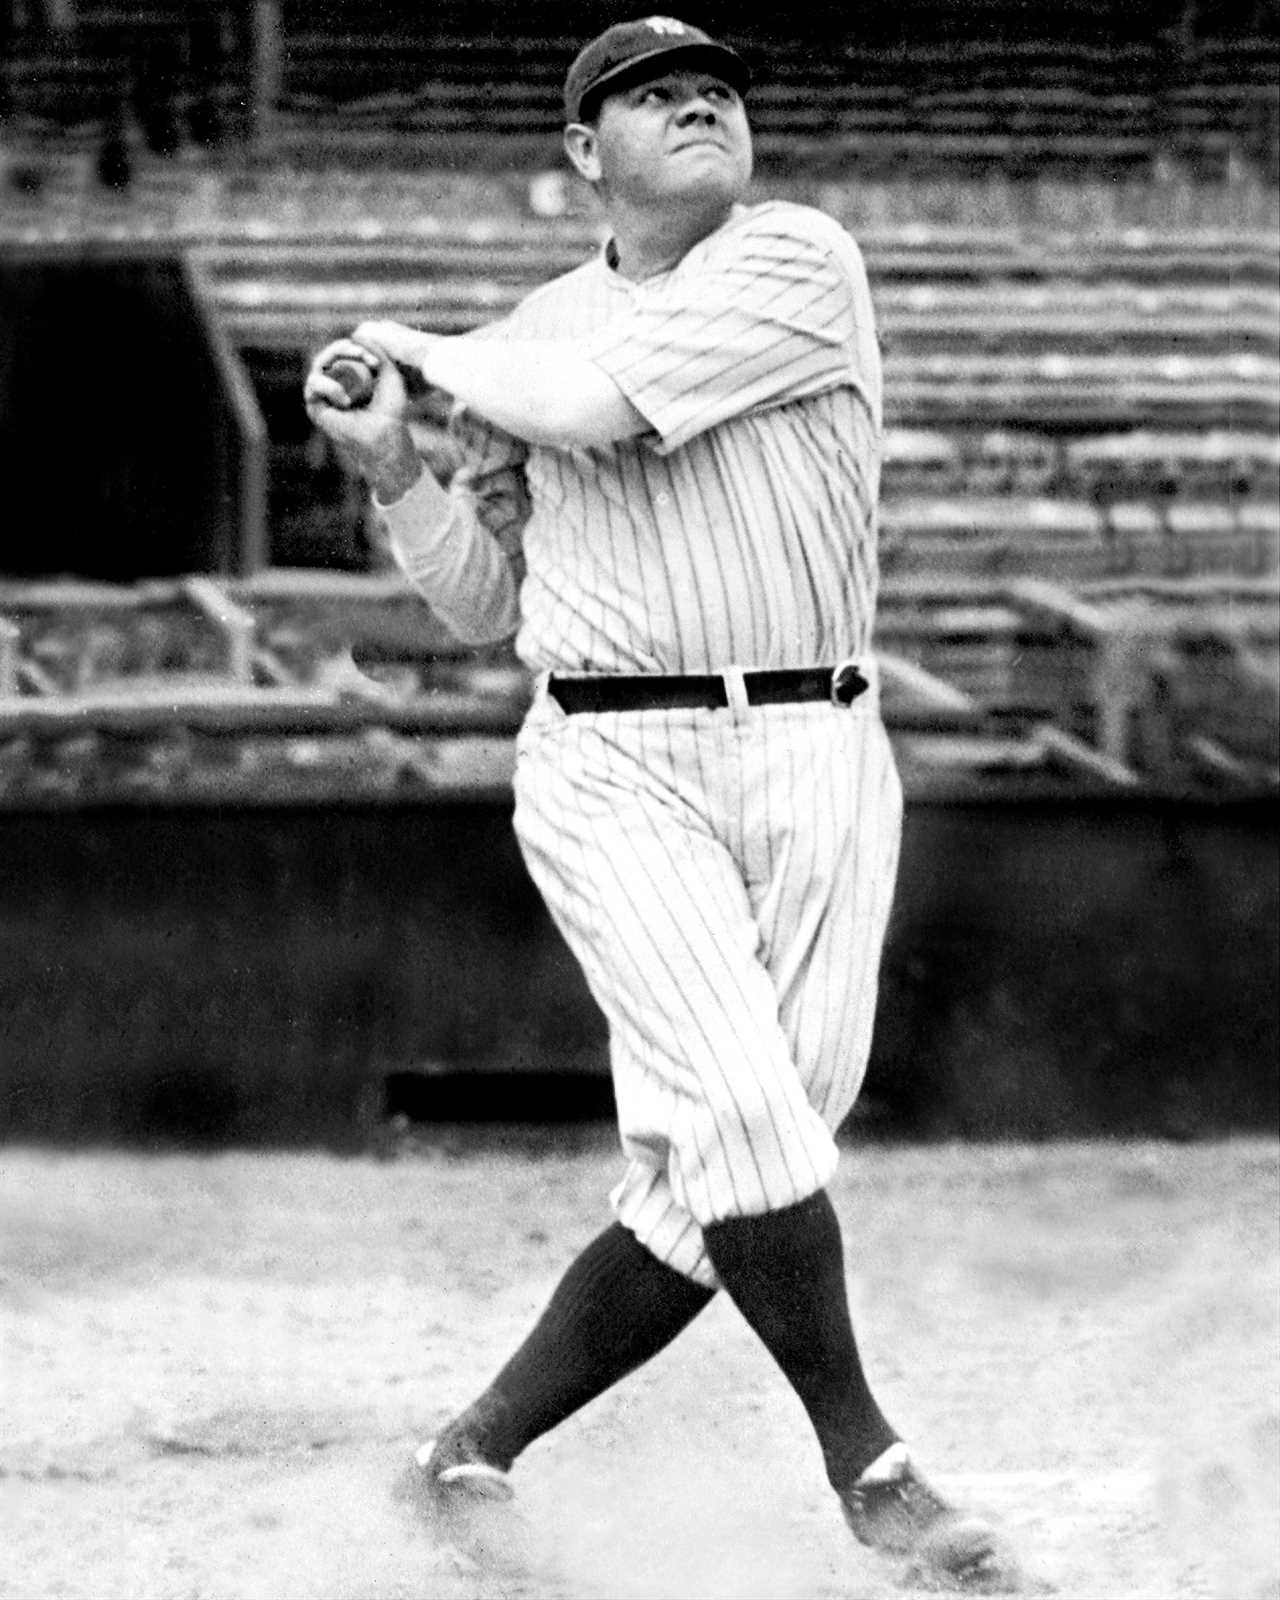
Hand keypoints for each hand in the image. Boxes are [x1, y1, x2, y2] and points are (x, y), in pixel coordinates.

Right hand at [304, 333, 422, 500]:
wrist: (386, 433)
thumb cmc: (391, 407)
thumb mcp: (387, 372)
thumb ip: (375, 350)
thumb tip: (357, 335)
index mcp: (349, 374)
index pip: (341, 351)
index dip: (354, 348)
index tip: (374, 359)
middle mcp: (334, 382)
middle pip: (328, 354)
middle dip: (343, 349)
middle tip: (361, 354)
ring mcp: (323, 394)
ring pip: (318, 365)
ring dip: (336, 363)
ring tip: (356, 377)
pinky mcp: (314, 406)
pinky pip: (313, 384)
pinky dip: (329, 386)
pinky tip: (344, 400)